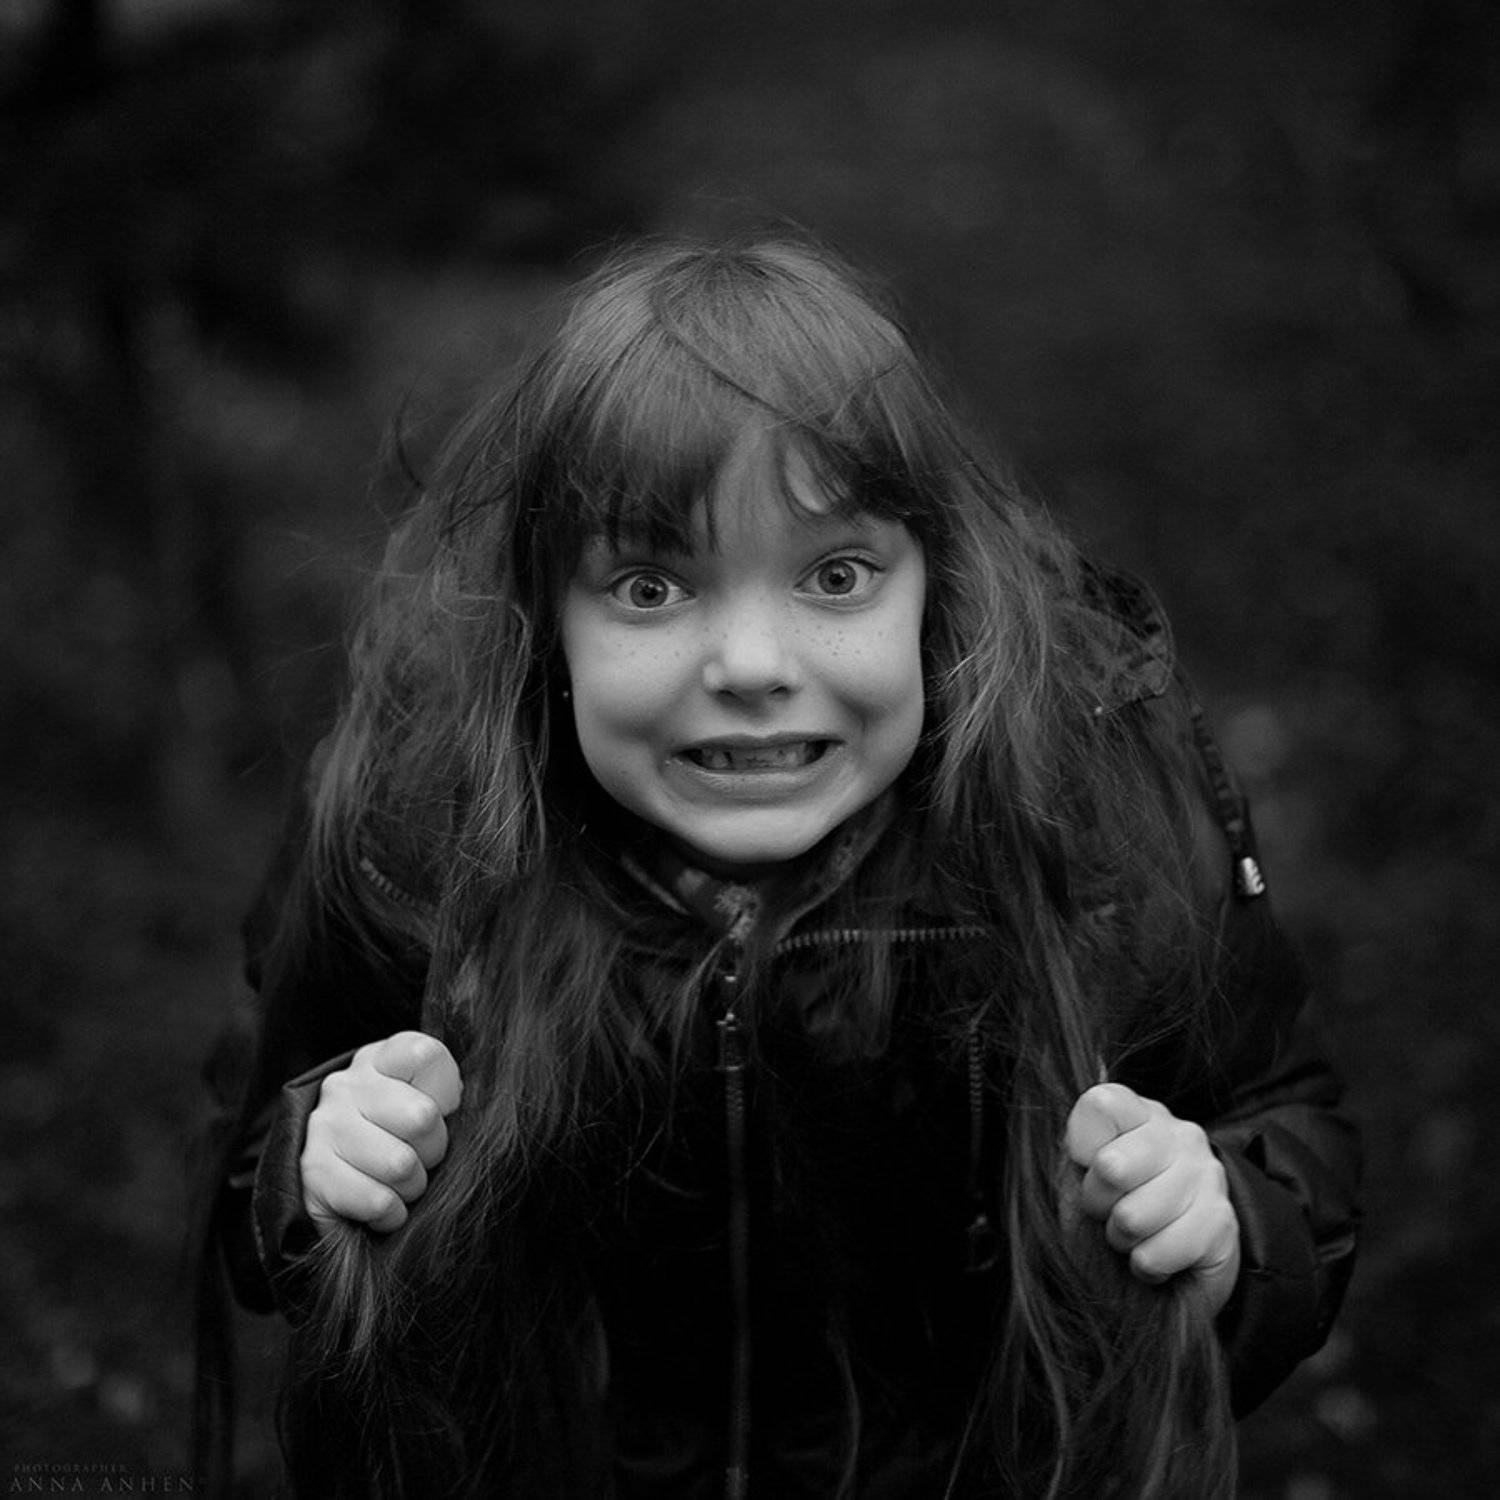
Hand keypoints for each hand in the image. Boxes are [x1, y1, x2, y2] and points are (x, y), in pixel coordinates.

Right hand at [301, 1030, 462, 1233]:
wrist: (334, 1179)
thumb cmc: (397, 1136)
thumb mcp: (424, 1101)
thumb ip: (443, 1093)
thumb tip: (450, 1103)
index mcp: (380, 1059)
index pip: (424, 1056)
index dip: (446, 1089)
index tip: (441, 1108)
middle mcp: (347, 1085)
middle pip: (422, 1116)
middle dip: (433, 1149)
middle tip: (422, 1156)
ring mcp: (325, 1126)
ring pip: (399, 1165)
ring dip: (412, 1185)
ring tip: (401, 1181)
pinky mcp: (313, 1172)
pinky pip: (377, 1201)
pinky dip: (391, 1212)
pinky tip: (384, 1202)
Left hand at [1065, 1082, 1240, 1313]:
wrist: (1177, 1263)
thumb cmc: (1120, 1209)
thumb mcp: (1086, 1171)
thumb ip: (1080, 1139)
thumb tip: (1088, 1091)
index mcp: (1141, 1113)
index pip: (1101, 1104)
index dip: (1081, 1144)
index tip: (1087, 1164)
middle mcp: (1180, 1135)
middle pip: (1110, 1166)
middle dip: (1097, 1203)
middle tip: (1109, 1210)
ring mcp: (1207, 1177)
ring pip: (1132, 1218)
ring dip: (1122, 1239)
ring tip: (1135, 1234)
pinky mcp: (1223, 1224)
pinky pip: (1158, 1253)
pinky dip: (1146, 1265)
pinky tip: (1156, 1254)